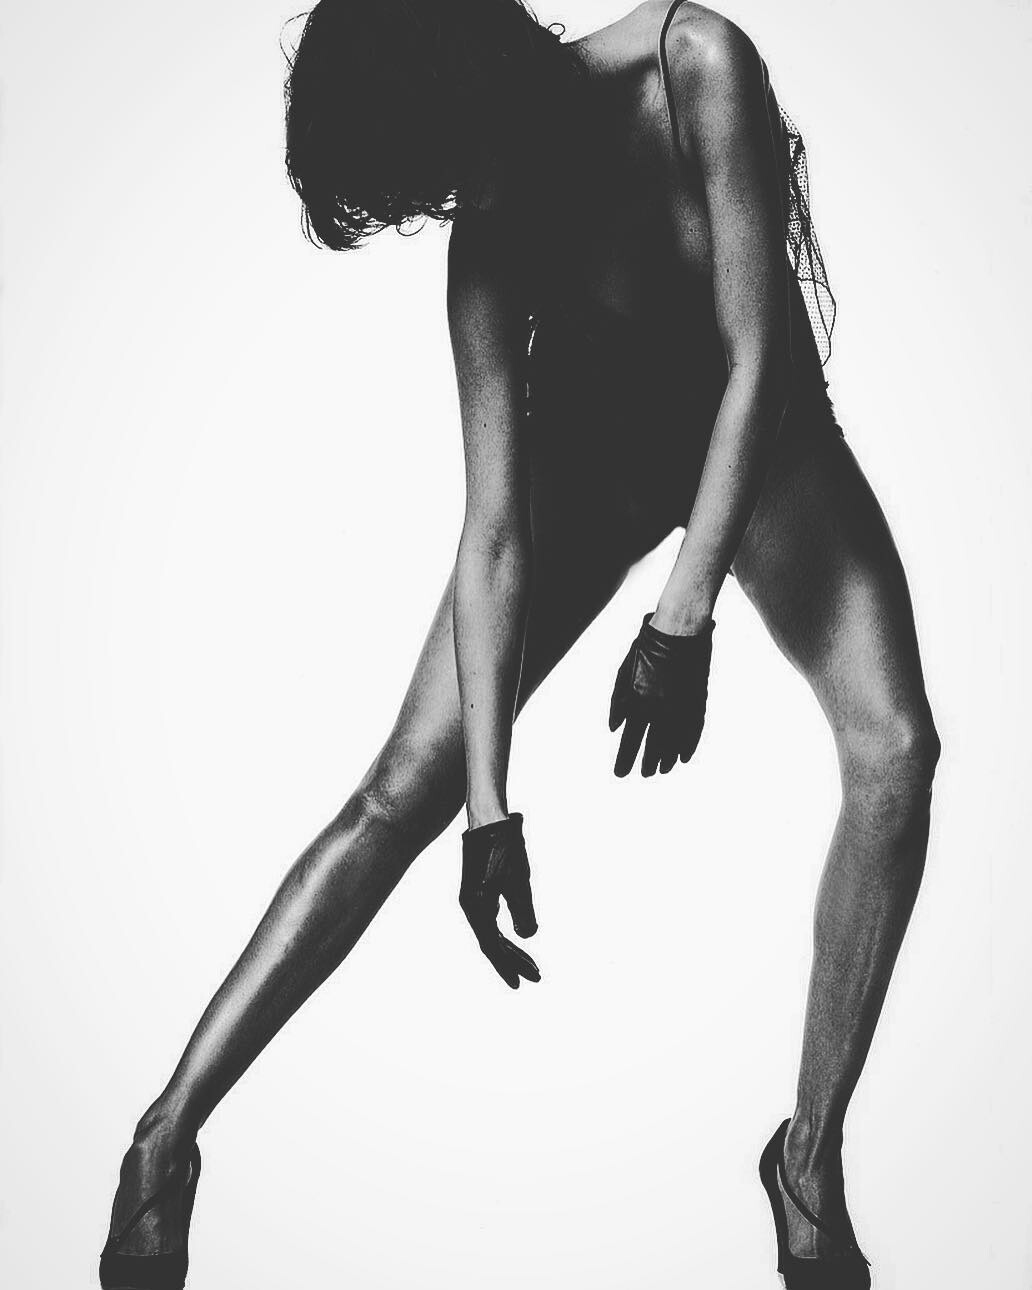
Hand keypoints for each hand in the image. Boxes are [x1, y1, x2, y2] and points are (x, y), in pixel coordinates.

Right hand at [459, 811, 540, 988]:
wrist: (489, 818)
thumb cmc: (505, 848)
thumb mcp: (519, 880)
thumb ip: (523, 910)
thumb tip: (527, 936)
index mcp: (476, 906)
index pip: (493, 946)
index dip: (510, 965)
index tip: (526, 980)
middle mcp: (471, 905)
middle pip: (492, 942)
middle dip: (513, 960)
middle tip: (535, 976)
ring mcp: (473, 897)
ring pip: (491, 931)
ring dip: (510, 947)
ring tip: (528, 962)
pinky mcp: (478, 888)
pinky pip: (490, 919)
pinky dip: (503, 931)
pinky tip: (514, 935)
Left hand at [608, 611, 714, 776]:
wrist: (678, 630)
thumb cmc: (645, 649)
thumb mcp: (623, 673)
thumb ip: (617, 702)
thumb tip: (614, 728)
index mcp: (638, 702)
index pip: (631, 740)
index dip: (625, 759)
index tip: (621, 774)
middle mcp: (660, 709)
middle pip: (653, 746)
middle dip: (647, 763)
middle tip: (644, 774)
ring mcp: (680, 706)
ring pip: (674, 742)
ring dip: (667, 758)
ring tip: (662, 770)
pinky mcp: (697, 701)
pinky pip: (693, 730)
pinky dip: (687, 745)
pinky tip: (683, 757)